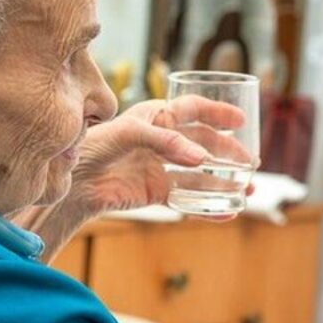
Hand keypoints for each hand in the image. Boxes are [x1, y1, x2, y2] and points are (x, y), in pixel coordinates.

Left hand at [69, 96, 247, 218]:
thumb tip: (202, 159)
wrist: (71, 183)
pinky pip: (187, 199)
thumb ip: (167, 142)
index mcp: (156, 117)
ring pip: (200, 175)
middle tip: (251, 163)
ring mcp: (160, 167)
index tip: (241, 121)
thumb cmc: (94, 146)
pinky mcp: (155, 192)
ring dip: (224, 182)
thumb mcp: (130, 133)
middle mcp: (162, 141)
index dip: (218, 113)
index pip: (194, 109)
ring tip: (247, 189)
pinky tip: (226, 213)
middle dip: (229, 153)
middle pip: (205, 145)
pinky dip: (208, 207)